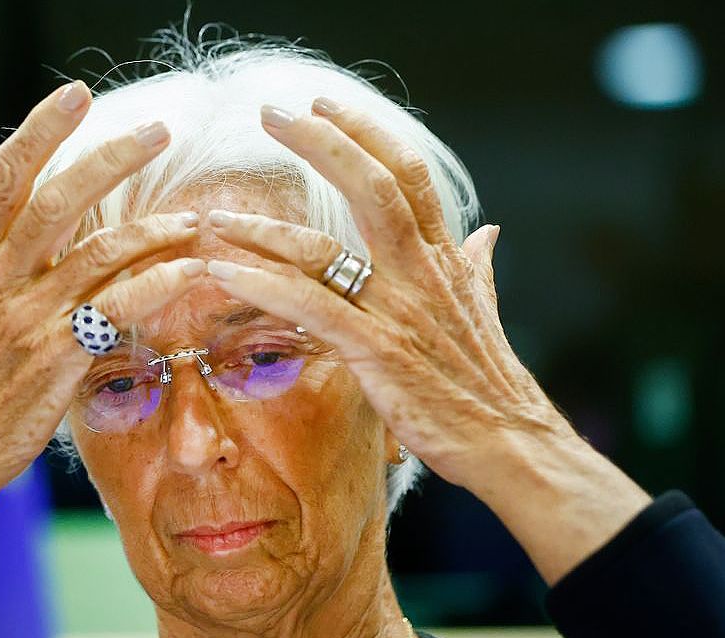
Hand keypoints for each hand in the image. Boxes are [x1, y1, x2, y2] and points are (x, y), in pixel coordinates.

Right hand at [0, 80, 205, 486]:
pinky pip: (117, 308)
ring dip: (154, 230)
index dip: (40, 130)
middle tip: (160, 130)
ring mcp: (25, 317)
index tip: (77, 95)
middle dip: (111, 158)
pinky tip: (191, 271)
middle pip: (56, 199)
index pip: (3, 176)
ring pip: (99, 253)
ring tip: (195, 218)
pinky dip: (158, 285)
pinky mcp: (55, 357)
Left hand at [202, 98, 649, 583]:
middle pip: (371, 185)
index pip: (406, 174)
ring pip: (321, 249)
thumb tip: (488, 232)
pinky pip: (307, 307)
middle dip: (319, 142)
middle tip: (270, 111)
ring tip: (212, 216)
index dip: (365, 132)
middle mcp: (422, 272)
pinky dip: (259, 286)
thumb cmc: (489, 385)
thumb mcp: (485, 313)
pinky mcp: (375, 351)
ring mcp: (398, 310)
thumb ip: (477, 268)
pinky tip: (220, 273)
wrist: (513, 446)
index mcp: (444, 258)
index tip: (325, 104)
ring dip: (260, 229)